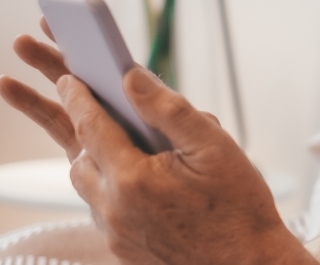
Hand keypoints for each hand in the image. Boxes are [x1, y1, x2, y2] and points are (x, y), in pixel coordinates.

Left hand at [0, 21, 318, 264]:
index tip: (70, 74)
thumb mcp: (214, 145)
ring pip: (86, 184)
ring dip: (92, 156)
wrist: (249, 264)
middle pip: (78, 157)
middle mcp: (114, 208)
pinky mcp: (122, 246)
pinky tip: (136, 173)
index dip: (77, 96)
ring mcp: (115, 232)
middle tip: (78, 95)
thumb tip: (132, 78)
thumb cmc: (238, 207)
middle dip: (78, 125)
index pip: (90, 126)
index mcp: (134, 179)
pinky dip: (109, 183)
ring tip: (108, 134)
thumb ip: (169, 109)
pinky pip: (103, 207)